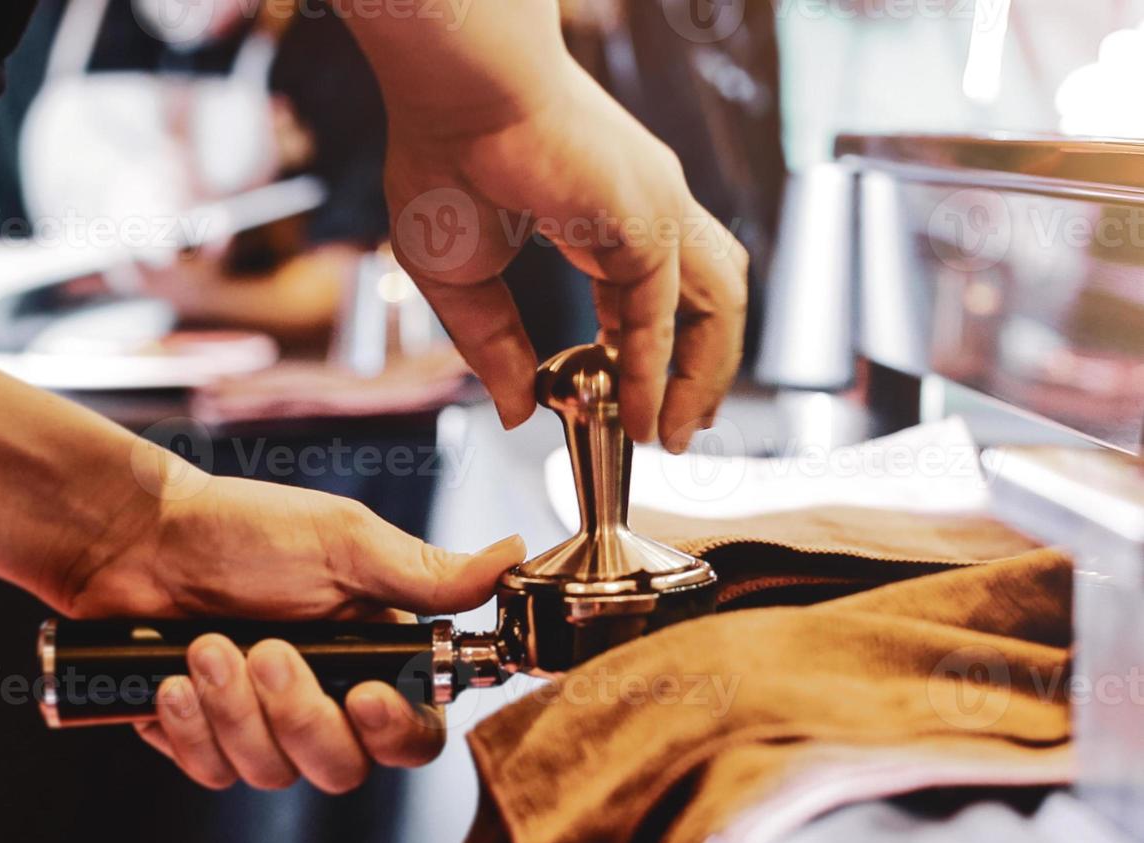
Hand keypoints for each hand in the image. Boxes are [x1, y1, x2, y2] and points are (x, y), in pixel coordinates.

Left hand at [59, 473, 525, 792]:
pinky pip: (212, 772)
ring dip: (234, 709)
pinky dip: (192, 728)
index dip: (397, 732)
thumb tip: (514, 557)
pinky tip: (173, 679)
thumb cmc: (244, 529)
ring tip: (205, 645)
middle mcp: (329, 702)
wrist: (140, 538)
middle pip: (343, 767)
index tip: (364, 695)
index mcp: (376, 657)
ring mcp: (267, 728)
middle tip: (265, 648)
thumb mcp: (342, 541)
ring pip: (274, 774)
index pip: (417, 733)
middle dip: (298, 714)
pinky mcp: (210, 741)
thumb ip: (425, 572)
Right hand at [385, 58, 747, 451]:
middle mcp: (649, 208)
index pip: (650, 295)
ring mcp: (659, 208)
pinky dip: (655, 371)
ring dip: (704, 375)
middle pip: (708, 298)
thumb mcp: (463, 279)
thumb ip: (494, 348)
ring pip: (716, 304)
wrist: (454, 92)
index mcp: (608, 213)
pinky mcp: (650, 219)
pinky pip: (662, 314)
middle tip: (682, 426)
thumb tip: (516, 414)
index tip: (632, 402)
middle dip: (703, 367)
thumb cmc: (444, 158)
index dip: (646, 354)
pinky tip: (639, 415)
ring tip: (675, 431)